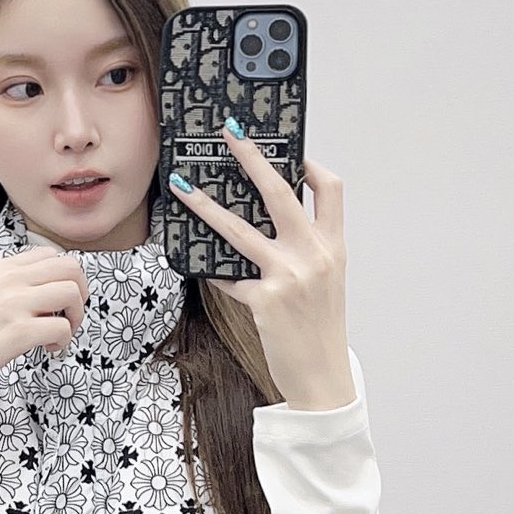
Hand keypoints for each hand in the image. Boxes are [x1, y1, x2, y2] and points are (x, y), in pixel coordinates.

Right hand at [0, 246, 88, 399]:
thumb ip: (12, 284)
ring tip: (58, 333)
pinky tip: (48, 349)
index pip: (52, 256)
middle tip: (69, 315)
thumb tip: (46, 289)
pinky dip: (63, 341)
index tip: (59, 300)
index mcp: (3, 268)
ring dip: (75, 317)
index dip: (66, 278)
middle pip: (70, 268)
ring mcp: (15, 304)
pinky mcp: (18, 332)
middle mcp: (10, 280)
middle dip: (80, 293)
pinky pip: (62, 328)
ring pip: (71, 293)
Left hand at [167, 120, 354, 409]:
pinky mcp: (265, 300)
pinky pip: (227, 275)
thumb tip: (268, 225)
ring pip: (238, 228)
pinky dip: (211, 268)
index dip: (309, 163)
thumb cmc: (320, 331)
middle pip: (281, 191)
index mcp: (333, 246)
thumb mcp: (324, 283)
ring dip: (204, 205)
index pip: (330, 188)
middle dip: (252, 157)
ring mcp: (289, 276)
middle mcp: (314, 255)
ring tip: (180, 186)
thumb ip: (305, 250)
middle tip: (230, 134)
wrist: (323, 379)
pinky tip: (194, 261)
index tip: (289, 149)